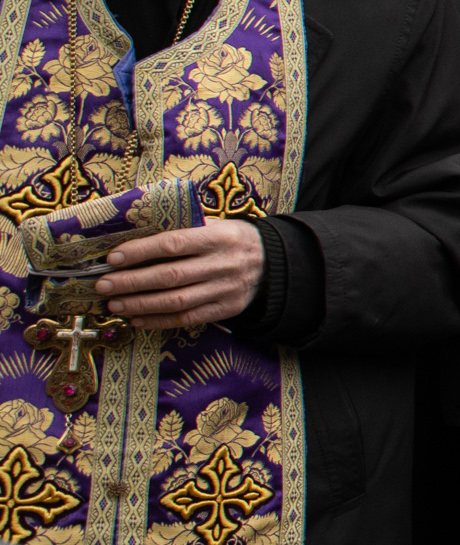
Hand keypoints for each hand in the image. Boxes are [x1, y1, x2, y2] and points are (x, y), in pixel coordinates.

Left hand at [95, 220, 267, 329]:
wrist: (272, 262)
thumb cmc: (230, 239)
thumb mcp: (213, 224)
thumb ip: (181, 228)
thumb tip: (132, 235)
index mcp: (218, 237)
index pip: (173, 244)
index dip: (140, 252)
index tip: (112, 258)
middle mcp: (223, 264)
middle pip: (170, 276)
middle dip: (131, 282)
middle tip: (103, 285)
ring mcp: (225, 289)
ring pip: (176, 301)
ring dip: (140, 304)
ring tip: (114, 304)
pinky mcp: (226, 309)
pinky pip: (187, 319)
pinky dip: (158, 321)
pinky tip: (137, 318)